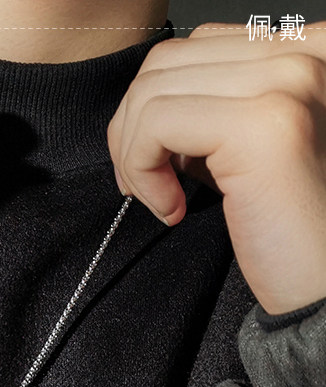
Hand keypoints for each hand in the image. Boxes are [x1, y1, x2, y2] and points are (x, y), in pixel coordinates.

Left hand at [108, 22, 325, 313]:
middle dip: (131, 129)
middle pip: (165, 62)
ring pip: (152, 91)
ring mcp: (287, 82)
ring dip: (133, 154)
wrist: (324, 289)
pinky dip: (142, 169)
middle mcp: (306, 53)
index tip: (159, 165)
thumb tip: (146, 105)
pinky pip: (155, 124)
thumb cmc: (290, 230)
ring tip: (161, 199)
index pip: (197, 45)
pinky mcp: (261, 125)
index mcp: (307, 51)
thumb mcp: (246, 150)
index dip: (156, 105)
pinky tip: (173, 209)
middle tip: (145, 186)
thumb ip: (213, 111)